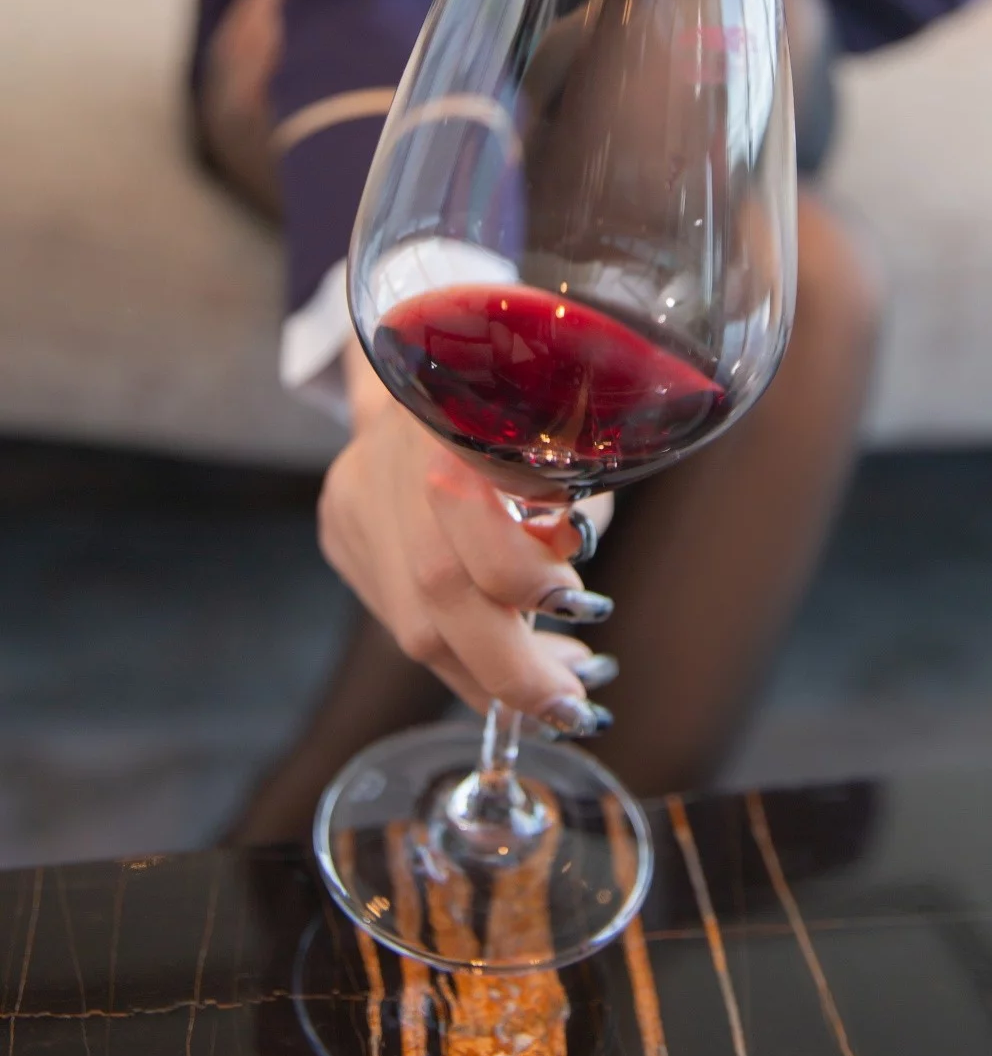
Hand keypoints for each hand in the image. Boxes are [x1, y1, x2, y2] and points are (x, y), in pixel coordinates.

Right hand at [317, 339, 616, 732]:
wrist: (429, 345)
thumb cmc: (519, 395)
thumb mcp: (565, 439)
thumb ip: (570, 518)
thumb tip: (579, 610)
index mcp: (450, 433)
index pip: (477, 555)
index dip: (534, 618)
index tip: (589, 655)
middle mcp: (386, 468)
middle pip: (433, 607)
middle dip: (511, 675)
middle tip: (570, 710)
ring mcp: (350, 499)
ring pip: (409, 624)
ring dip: (484, 673)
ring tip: (544, 691)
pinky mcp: (338, 522)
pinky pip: (396, 607)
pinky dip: (453, 641)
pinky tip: (494, 651)